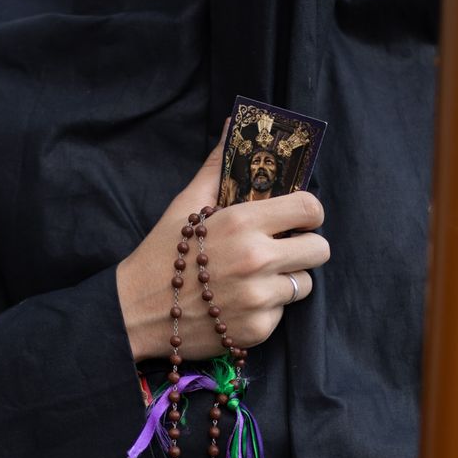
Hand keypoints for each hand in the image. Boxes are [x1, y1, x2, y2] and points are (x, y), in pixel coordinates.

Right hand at [116, 130, 329, 360]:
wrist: (136, 312)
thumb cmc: (162, 253)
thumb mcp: (186, 205)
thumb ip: (218, 167)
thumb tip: (234, 127)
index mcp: (242, 223)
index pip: (310, 209)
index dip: (309, 213)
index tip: (298, 219)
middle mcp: (256, 260)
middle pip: (321, 249)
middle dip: (305, 247)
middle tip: (281, 250)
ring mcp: (258, 298)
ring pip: (303, 283)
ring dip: (285, 280)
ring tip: (253, 279)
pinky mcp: (257, 330)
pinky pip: (282, 314)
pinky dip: (266, 310)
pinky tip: (238, 304)